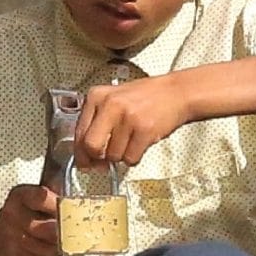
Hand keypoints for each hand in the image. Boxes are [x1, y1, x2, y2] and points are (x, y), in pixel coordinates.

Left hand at [76, 73, 194, 167]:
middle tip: (103, 162)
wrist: (176, 92)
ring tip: (131, 141)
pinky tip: (140, 144)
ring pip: (112, 155)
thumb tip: (85, 154)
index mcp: (97, 95)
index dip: (81, 153)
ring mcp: (127, 117)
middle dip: (96, 159)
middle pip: (91, 146)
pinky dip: (134, 158)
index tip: (84, 162)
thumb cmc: (146, 98)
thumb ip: (97, 121)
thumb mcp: (114, 99)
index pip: (79, 132)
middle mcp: (109, 104)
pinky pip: (130, 158)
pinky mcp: (144, 130)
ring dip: (121, 156)